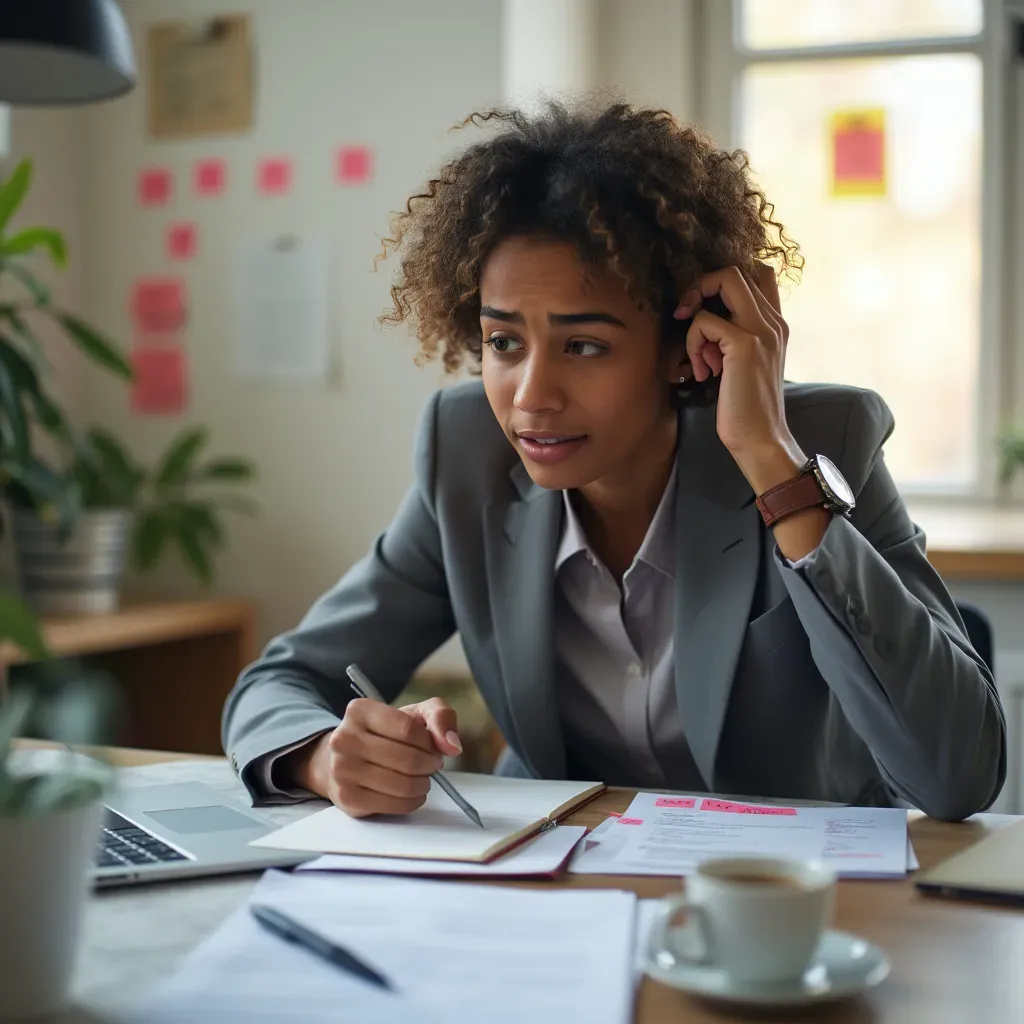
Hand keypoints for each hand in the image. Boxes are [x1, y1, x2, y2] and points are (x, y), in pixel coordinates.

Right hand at [287, 697, 461, 817]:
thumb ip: (440, 716)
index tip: (433, 747)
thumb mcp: (415, 713)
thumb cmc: (385, 734)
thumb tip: (453, 745)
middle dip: (429, 765)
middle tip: (430, 764)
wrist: (344, 759)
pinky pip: (394, 805)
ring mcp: (342, 770)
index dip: (430, 742)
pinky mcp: (347, 798)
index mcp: (361, 711)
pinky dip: (412, 801)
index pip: (409, 729)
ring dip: (423, 784)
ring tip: (421, 778)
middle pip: (408, 760)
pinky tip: (411, 793)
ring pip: (403, 785)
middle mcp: (344, 738)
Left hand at [674, 264, 802, 491]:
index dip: (722, 282)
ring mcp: (761, 330)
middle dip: (700, 288)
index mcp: (775, 324)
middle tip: (687, 320)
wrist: (761, 439)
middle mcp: (773, 321)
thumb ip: (733, 339)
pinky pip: (705, 321)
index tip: (703, 311)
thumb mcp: (741, 366)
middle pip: (735, 270)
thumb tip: (703, 321)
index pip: (757, 273)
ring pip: (723, 281)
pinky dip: (693, 343)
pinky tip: (704, 372)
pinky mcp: (744, 345)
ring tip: (702, 357)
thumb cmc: (746, 408)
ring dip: (697, 317)